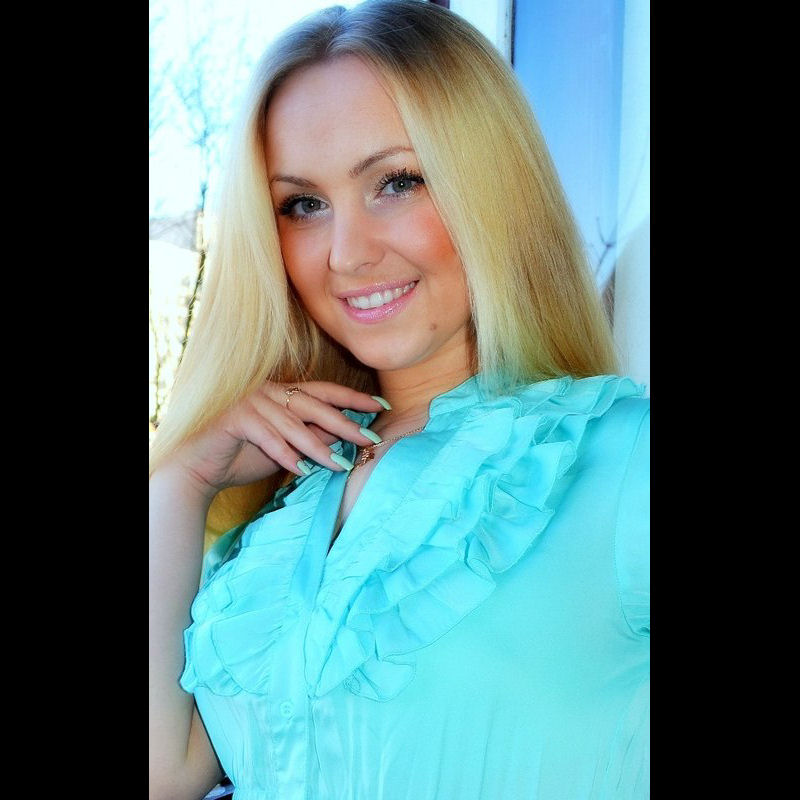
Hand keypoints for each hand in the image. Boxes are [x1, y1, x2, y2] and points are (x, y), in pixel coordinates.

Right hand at [161, 381, 385, 498]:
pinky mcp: (235, 418)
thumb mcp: (288, 446)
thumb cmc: (244, 455)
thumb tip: (349, 435)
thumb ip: (314, 436)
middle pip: (315, 405)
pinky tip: (301, 471)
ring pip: (293, 425)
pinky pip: (266, 437)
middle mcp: (268, 391)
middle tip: (371, 437)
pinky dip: (284, 455)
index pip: (325, 391)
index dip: (354, 398)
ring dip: (318, 448)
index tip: (383, 406)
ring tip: (341, 465)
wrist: (199, 467)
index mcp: (282, 392)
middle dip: (345, 422)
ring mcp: (251, 401)